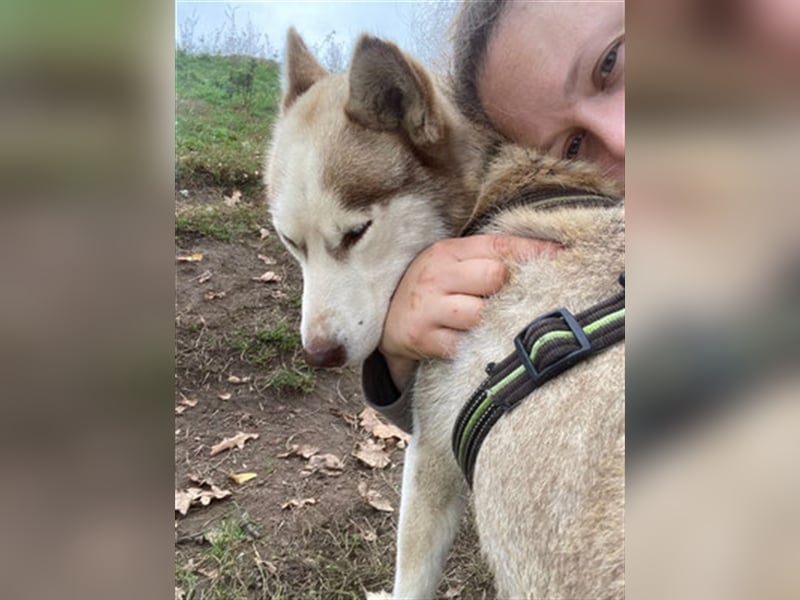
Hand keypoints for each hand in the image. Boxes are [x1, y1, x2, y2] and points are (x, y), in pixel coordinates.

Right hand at [380, 235, 559, 388]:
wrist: (385, 322)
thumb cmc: (432, 290)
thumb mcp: (453, 264)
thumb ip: (491, 258)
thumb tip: (550, 252)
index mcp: (448, 251)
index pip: (498, 246)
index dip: (532, 251)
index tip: (560, 256)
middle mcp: (436, 275)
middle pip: (493, 276)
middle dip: (504, 290)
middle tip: (499, 300)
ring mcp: (427, 307)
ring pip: (479, 313)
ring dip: (487, 322)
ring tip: (482, 323)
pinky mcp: (422, 338)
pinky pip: (462, 344)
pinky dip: (469, 347)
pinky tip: (465, 343)